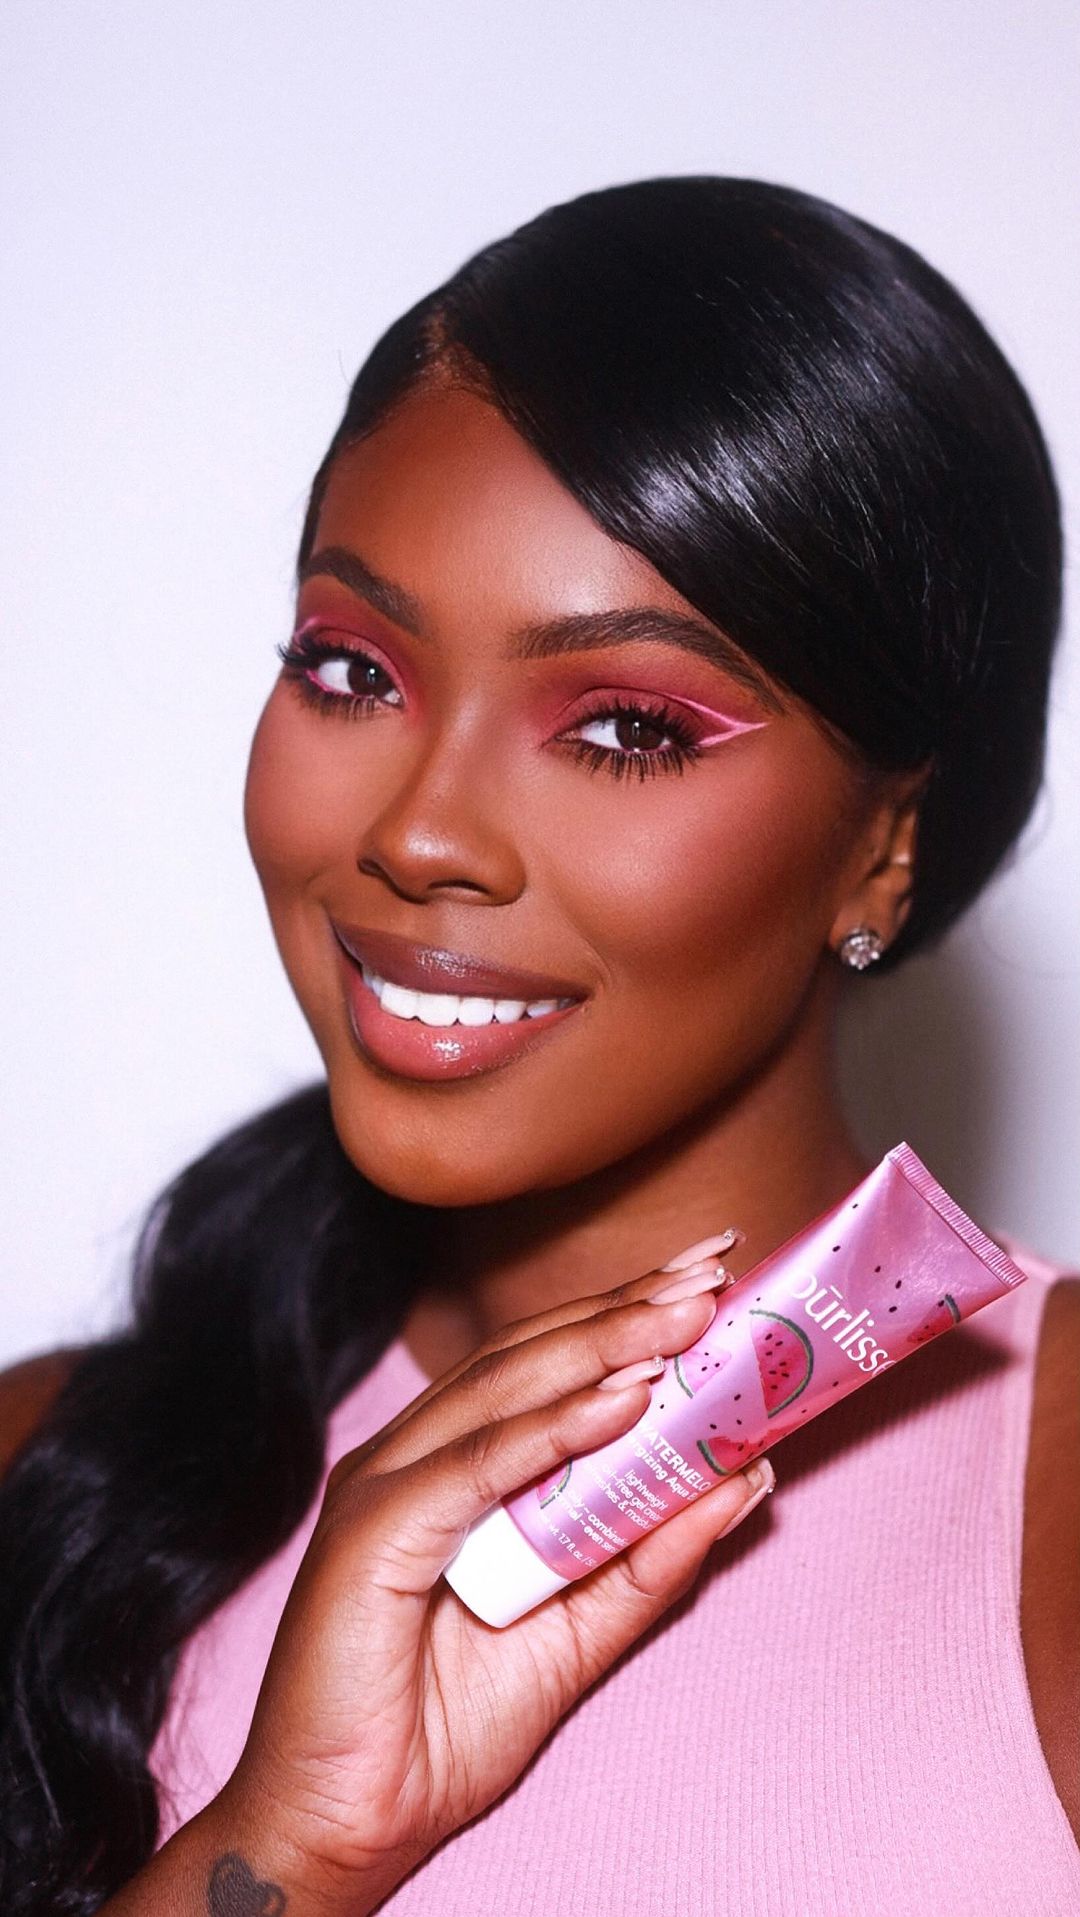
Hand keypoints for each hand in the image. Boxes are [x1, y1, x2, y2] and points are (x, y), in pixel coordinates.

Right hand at [217, 1246, 774, 1903]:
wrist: (348, 1828)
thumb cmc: (443, 1728)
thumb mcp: (580, 1635)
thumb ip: (652, 1557)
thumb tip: (746, 1476)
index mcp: (450, 1463)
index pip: (546, 1367)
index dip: (626, 1313)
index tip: (710, 1275)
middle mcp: (413, 1455)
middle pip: (531, 1358)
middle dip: (628, 1308)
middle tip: (712, 1267)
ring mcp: (384, 1485)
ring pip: (504, 1393)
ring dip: (604, 1345)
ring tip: (687, 1313)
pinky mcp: (371, 1534)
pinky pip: (474, 1467)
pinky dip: (551, 1429)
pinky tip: (623, 1398)